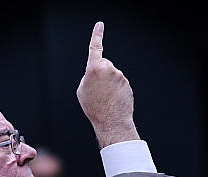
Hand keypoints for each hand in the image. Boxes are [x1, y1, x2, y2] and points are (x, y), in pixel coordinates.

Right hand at [77, 22, 138, 148]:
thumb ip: (87, 77)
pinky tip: (112, 99)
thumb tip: (94, 75)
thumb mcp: (81, 91)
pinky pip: (118, 83)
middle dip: (100, 74)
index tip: (99, 26)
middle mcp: (108, 69)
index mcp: (94, 69)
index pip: (95, 48)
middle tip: (97, 90)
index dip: (97, 35)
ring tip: (105, 97)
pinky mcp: (126, 82)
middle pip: (103, 65)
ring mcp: (119, 75)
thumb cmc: (95, 108)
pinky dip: (115, 89)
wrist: (111, 120)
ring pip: (111, 75)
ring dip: (108, 83)